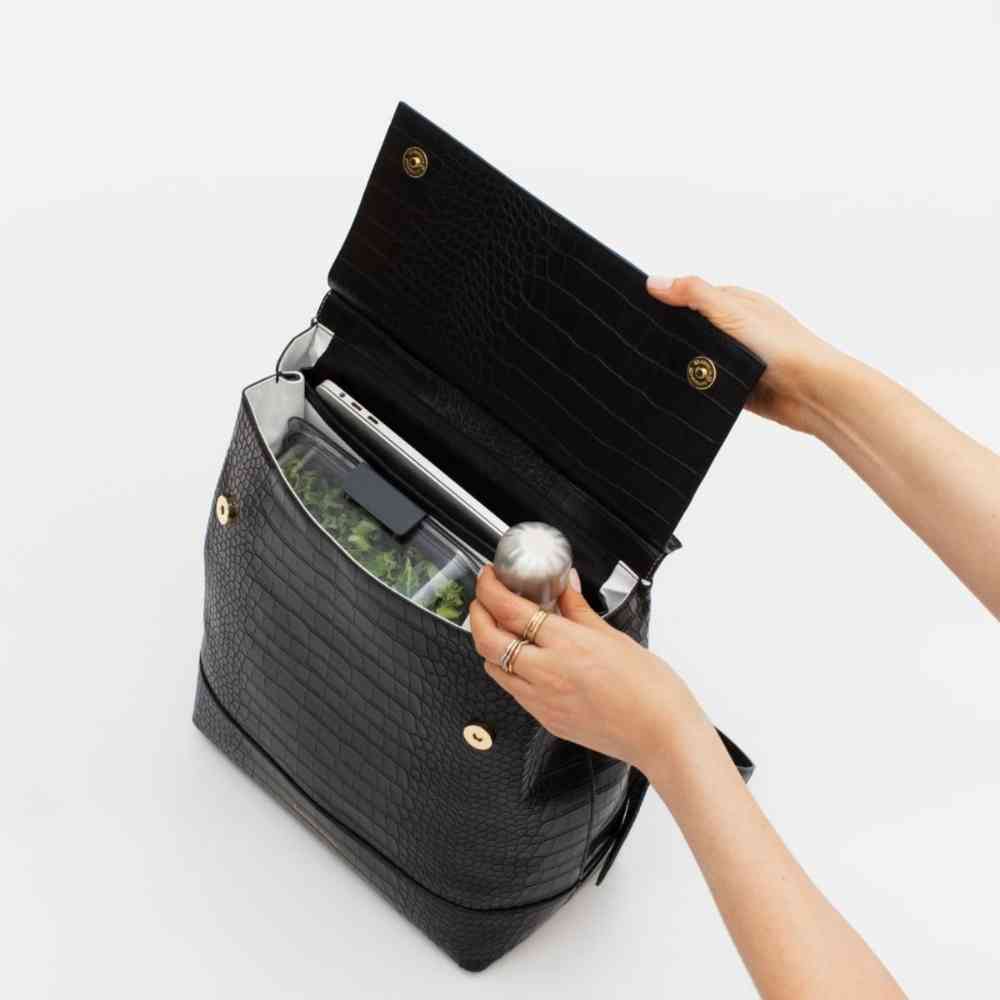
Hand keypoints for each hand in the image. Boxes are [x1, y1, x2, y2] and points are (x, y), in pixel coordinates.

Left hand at [468, 565, 705, 769]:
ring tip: (500, 628)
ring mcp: (542, 700)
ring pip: (492, 667)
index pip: (509, 609)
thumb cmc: (649, 689)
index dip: (490, 589)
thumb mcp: (612, 635)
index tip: (489, 577)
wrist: (661, 734)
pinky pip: (512, 690)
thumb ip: (578, 608)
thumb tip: (564, 585)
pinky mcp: (546, 719)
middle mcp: (547, 672)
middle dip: (476, 614)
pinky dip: (507, 669)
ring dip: (488, 644)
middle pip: (487, 639)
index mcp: (566, 644)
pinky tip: (522, 660)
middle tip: (482, 599)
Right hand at [647, 275, 843, 434]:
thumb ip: (693, 294)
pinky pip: (703, 385)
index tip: (638, 310)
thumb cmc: (784, 347)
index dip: (665, 301)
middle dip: (671, 336)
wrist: (812, 392)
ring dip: (683, 364)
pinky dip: (694, 387)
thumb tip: (655, 281)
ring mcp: (734, 358)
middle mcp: (735, 328)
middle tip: (644, 342)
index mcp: (735, 303)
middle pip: (689, 328)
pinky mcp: (734, 386)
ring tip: (659, 367)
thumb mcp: (732, 311)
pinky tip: (683, 388)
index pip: (690, 296)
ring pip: (694, 358)